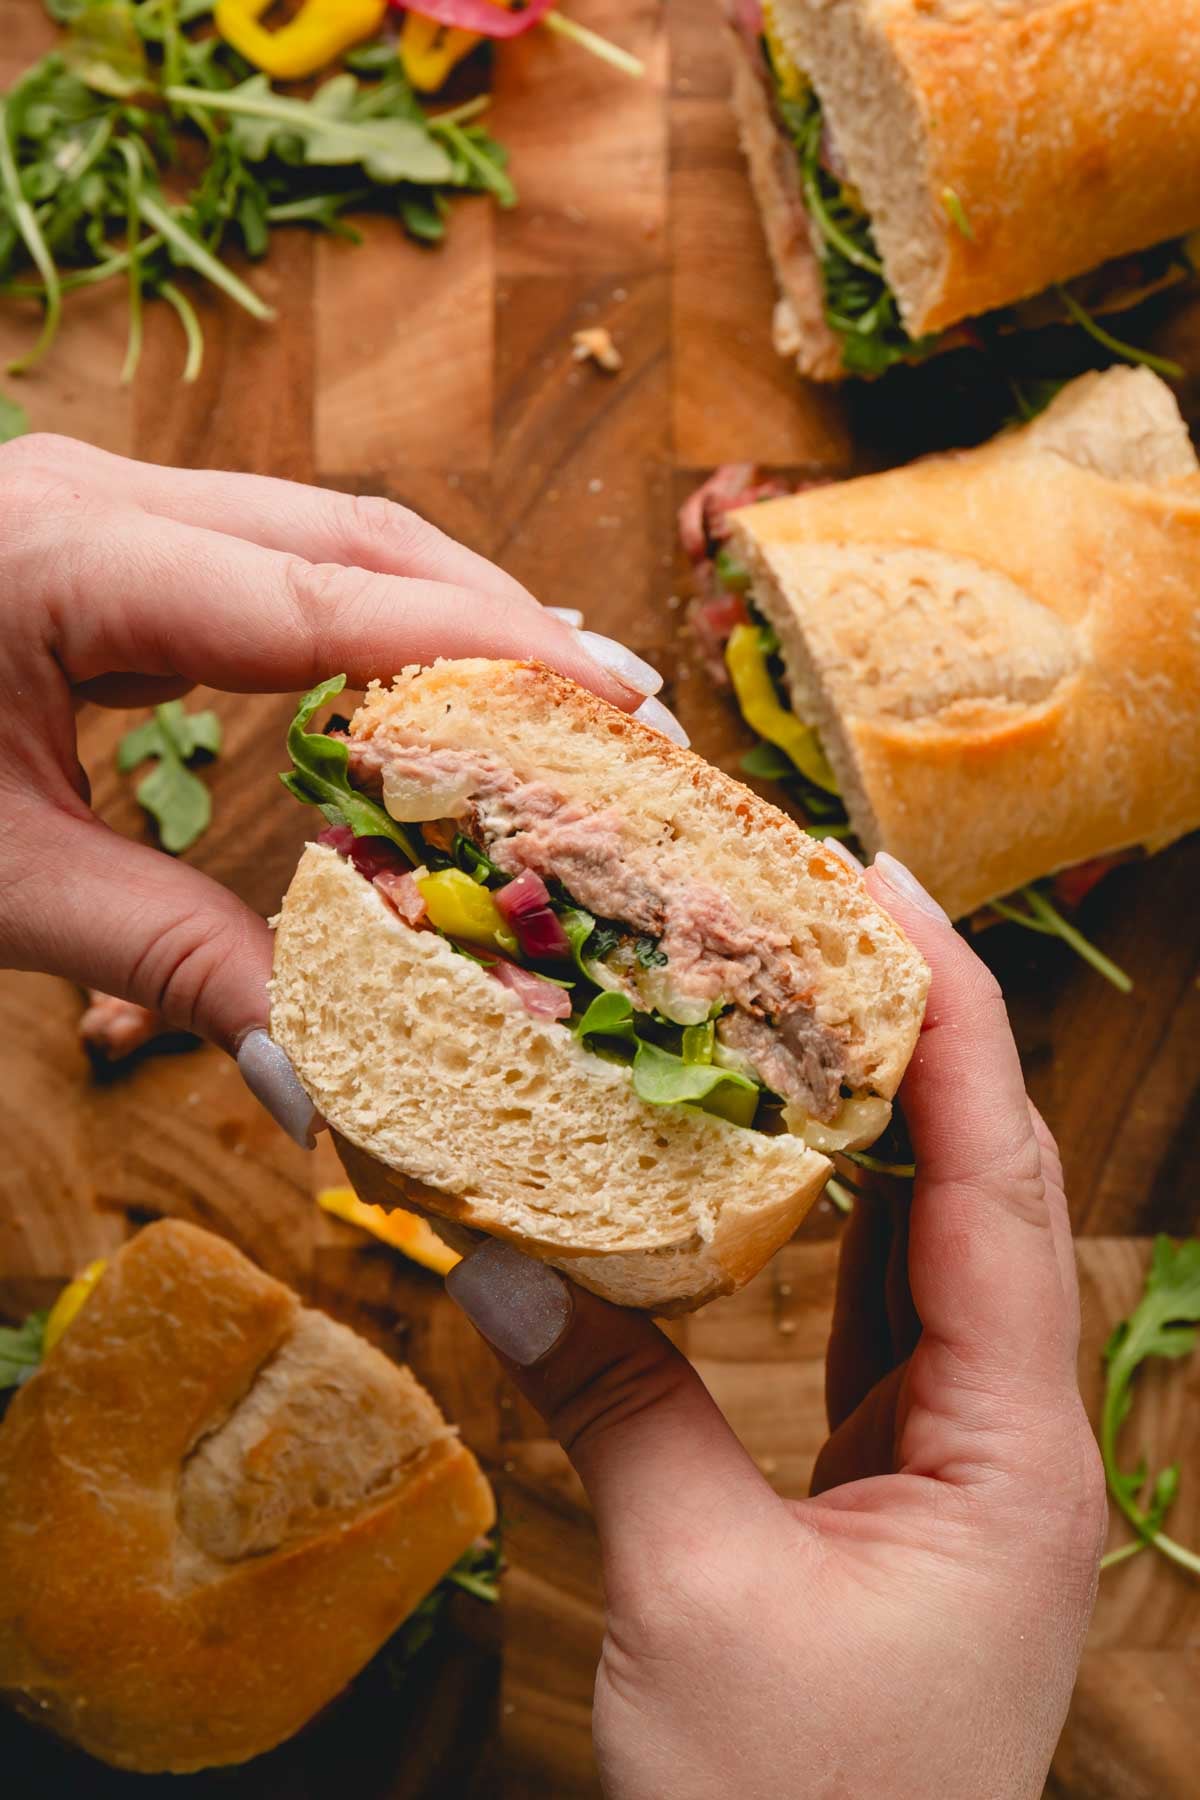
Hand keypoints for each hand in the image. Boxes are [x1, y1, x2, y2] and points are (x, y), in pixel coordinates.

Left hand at [0, 434, 672, 1133]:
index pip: (326, 594)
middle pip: (349, 532)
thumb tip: (314, 1082)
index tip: (618, 701)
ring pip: (314, 533)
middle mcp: (94, 495)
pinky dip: (359, 623)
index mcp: (66, 553)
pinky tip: (414, 685)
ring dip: (439, 610)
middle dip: (496, 616)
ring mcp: (90, 502)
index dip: (487, 647)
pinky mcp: (88, 539)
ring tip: (552, 697)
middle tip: (619, 710)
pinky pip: (262, 563)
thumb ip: (165, 962)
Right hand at [447, 854, 1106, 1799]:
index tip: (883, 893)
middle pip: (983, 1185)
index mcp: (1013, 1449)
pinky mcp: (897, 1482)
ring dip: (874, 1117)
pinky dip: (827, 1220)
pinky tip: (771, 1159)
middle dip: (918, 1037)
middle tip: (824, 914)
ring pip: (931, 1244)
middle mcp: (1010, 1433)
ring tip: (792, 999)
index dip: (953, 1021)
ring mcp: (958, 1457)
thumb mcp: (696, 1598)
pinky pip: (873, 1313)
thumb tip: (502, 1265)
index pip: (997, 1180)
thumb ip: (616, 1408)